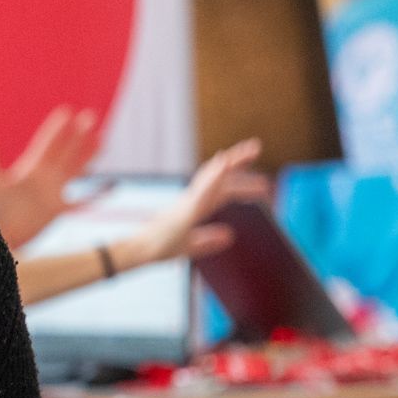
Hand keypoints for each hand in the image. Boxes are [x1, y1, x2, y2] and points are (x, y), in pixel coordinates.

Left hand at [0, 105, 102, 249]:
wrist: (0, 236)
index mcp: (30, 168)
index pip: (48, 144)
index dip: (58, 130)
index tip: (67, 111)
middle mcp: (44, 178)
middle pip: (65, 152)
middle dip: (77, 135)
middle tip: (90, 116)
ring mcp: (53, 192)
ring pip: (76, 170)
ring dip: (88, 156)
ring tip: (101, 139)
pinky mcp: (58, 210)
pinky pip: (82, 201)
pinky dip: (97, 194)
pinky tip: (112, 184)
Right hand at [122, 139, 269, 267]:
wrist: (140, 251)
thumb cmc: (159, 247)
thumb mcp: (190, 246)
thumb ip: (209, 239)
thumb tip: (230, 236)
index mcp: (194, 206)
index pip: (220, 189)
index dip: (238, 179)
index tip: (257, 174)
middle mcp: (192, 199)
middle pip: (218, 176)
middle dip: (238, 161)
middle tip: (256, 146)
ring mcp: (188, 201)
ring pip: (214, 177)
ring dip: (232, 162)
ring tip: (250, 150)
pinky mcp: (184, 208)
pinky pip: (202, 189)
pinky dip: (214, 175)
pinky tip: (225, 163)